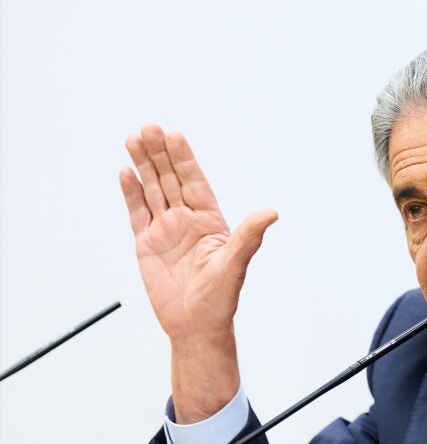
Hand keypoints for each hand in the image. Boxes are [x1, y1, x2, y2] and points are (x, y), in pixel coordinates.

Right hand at [120, 124, 277, 421]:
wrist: (195, 326)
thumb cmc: (219, 299)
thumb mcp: (235, 264)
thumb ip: (249, 236)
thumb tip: (272, 213)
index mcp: (210, 220)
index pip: (194, 181)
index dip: (184, 159)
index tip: (175, 136)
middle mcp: (187, 220)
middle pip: (171, 179)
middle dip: (160, 154)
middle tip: (149, 128)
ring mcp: (166, 230)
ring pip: (153, 190)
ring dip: (143, 166)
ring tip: (133, 139)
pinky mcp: (147, 244)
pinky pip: (138, 213)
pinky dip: (131, 193)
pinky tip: (126, 173)